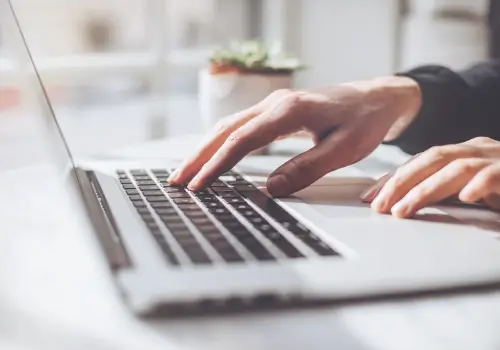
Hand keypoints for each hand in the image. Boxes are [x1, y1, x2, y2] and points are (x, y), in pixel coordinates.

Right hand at [169, 76, 421, 195]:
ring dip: (205, 149)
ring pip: (228, 126)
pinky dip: (220, 142)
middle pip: (225, 130)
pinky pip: (239, 126)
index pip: (243, 140)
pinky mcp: (275, 111)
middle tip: (177, 181)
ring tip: (186, 172)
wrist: (377, 98)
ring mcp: (273, 104)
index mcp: (290, 110)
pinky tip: (212, 156)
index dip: (218, 165)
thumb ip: (308, 167)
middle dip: (199, 156)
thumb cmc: (365, 121)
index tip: (200, 186)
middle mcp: (275, 103)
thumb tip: (272, 188)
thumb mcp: (345, 148)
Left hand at [360, 137, 499, 217]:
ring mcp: (498, 157)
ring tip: (403, 210)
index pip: (420, 162)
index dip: (392, 178)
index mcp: (463, 153)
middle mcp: (477, 150)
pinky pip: (495, 174)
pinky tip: (465, 198)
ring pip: (455, 167)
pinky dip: (480, 184)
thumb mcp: (469, 191)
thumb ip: (443, 192)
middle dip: (400, 183)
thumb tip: (402, 203)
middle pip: (430, 159)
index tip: (369, 197)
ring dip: (425, 189)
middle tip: (378, 206)